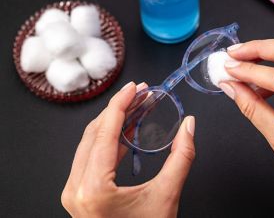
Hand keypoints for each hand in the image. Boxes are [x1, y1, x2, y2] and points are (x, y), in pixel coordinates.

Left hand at [61, 82, 195, 217]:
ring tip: (136, 108)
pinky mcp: (79, 194)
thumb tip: (189, 126)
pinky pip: (91, 157)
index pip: (105, 131)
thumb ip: (182, 157)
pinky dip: (110, 141)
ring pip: (90, 143)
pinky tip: (127, 132)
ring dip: (114, 123)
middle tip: (141, 94)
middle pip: (95, 133)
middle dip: (119, 109)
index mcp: (92, 188)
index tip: (134, 87)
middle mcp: (75, 188)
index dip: (121, 103)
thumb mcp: (166, 197)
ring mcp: (74, 192)